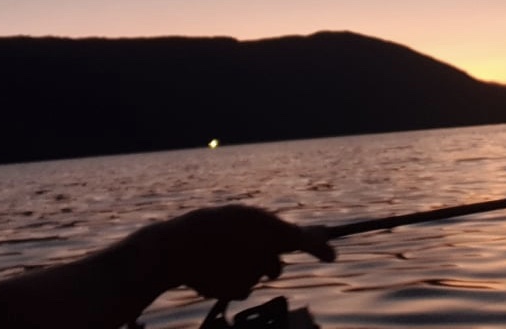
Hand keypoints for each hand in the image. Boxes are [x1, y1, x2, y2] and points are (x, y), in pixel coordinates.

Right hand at [143, 205, 334, 299]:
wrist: (172, 248)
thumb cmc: (208, 227)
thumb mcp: (242, 218)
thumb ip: (270, 227)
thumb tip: (303, 237)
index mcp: (263, 223)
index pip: (301, 239)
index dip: (320, 248)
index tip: (332, 256)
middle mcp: (262, 248)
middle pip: (277, 262)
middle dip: (269, 259)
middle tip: (251, 250)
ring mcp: (250, 270)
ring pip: (262, 273)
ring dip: (251, 267)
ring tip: (223, 254)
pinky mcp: (238, 288)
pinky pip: (245, 287)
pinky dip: (234, 281)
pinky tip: (215, 269)